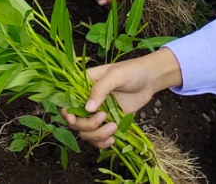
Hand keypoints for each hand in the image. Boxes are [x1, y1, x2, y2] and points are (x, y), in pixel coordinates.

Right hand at [60, 49, 182, 147]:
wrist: (149, 80)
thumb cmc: (131, 71)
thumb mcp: (115, 75)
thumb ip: (100, 89)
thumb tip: (88, 108)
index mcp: (83, 85)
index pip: (66, 100)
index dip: (65, 112)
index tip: (73, 118)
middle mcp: (87, 101)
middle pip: (75, 121)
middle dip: (87, 124)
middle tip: (104, 117)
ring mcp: (97, 113)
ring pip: (86, 133)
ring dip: (97, 135)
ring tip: (113, 127)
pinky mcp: (108, 122)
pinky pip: (98, 138)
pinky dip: (102, 143)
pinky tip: (112, 140)